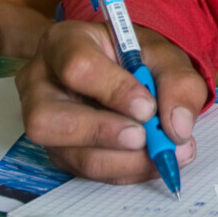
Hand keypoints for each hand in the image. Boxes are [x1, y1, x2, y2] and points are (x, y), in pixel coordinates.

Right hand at [17, 21, 206, 183]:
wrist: (116, 68)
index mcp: (64, 44)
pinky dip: (125, 171)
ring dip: (121, 161)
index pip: (77, 67)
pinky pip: (86, 172)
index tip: (149, 107)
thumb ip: (177, 82)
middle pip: (47, 120)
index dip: (114, 91)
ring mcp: (42, 122)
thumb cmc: (133, 56)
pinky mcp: (58, 151)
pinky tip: (152, 161)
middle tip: (144, 138)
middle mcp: (40, 85)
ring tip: (161, 154)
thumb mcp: (163, 54)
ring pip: (67, 154)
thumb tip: (178, 128)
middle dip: (103, 134)